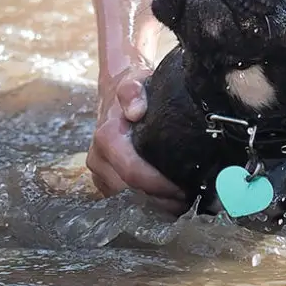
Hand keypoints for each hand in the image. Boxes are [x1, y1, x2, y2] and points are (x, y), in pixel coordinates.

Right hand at [86, 59, 185, 212]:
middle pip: (129, 192)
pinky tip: (164, 199)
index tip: (182, 187)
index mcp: (107, 137)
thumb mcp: (135, 81)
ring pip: (126, 200)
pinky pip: (123, 200)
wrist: (116, 94)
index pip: (131, 171)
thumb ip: (132, 90)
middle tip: (187, 198)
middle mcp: (98, 157)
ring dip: (153, 205)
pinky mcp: (103, 180)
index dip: (158, 184)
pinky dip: (145, 202)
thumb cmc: (133, 89)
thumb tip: (136, 111)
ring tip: (180, 201)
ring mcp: (99, 171)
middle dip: (159, 200)